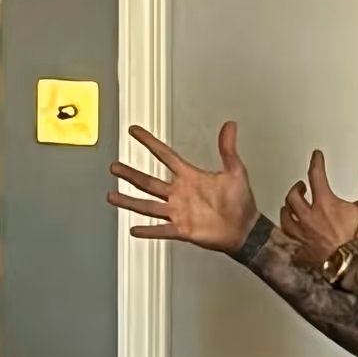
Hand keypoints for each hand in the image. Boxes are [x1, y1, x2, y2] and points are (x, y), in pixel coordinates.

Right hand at [108, 122, 258, 252]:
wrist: (245, 229)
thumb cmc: (240, 202)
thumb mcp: (235, 171)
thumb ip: (228, 149)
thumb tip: (230, 126)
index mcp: (190, 177)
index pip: (165, 155)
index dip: (149, 142)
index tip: (134, 132)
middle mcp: (180, 193)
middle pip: (149, 181)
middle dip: (130, 173)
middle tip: (114, 166)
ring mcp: (179, 212)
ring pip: (148, 205)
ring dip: (130, 201)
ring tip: (112, 195)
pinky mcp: (182, 229)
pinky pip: (161, 230)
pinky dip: (148, 230)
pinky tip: (133, 229)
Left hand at [280, 152, 357, 268]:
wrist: (353, 267)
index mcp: (325, 204)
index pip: (316, 175)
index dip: (316, 163)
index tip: (316, 157)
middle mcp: (309, 217)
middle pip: (294, 196)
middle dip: (297, 188)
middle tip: (301, 185)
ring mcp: (302, 234)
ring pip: (286, 216)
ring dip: (288, 208)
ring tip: (291, 206)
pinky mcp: (300, 249)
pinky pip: (287, 237)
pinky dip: (287, 231)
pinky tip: (288, 230)